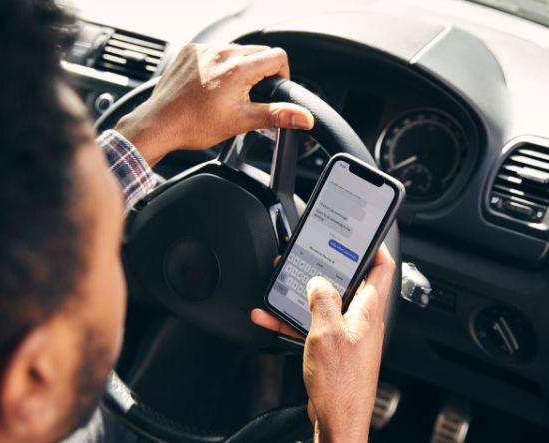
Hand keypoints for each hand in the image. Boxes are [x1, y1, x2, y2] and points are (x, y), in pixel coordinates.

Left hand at [115, 43, 313, 165]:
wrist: (160, 124)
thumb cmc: (195, 125)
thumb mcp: (242, 122)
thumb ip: (277, 116)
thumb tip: (305, 118)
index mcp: (238, 68)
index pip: (278, 56)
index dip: (281, 74)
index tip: (272, 90)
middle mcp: (221, 52)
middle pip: (257, 52)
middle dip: (259, 72)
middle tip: (248, 96)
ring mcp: (203, 50)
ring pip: (235, 51)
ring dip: (238, 67)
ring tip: (226, 93)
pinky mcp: (189, 52)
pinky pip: (213, 51)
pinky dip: (217, 65)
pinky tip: (208, 86)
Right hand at [251, 246, 395, 442]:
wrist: (338, 421)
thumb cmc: (341, 384)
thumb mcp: (326, 333)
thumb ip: (322, 301)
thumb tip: (318, 281)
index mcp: (367, 311)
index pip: (381, 267)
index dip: (374, 245)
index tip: (361, 231)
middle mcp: (360, 320)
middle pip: (347, 281)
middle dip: (325, 266)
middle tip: (308, 253)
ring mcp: (346, 334)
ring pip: (324, 302)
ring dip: (301, 294)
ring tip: (281, 284)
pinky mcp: (332, 348)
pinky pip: (311, 324)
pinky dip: (291, 319)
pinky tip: (270, 316)